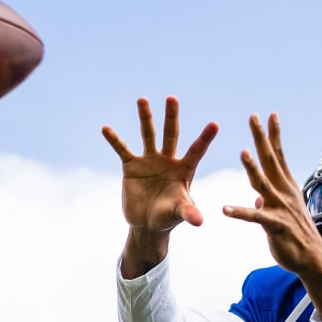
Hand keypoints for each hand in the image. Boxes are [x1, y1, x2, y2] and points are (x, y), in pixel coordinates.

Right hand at [102, 96, 217, 233]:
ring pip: (148, 135)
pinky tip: (106, 129)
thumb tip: (200, 222)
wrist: (147, 224)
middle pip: (171, 135)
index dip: (204, 139)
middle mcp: (167, 160)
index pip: (196, 151)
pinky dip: (115, 140)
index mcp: (184, 170)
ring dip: (146, 118)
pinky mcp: (131, 166)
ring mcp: (149, 161)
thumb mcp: (178, 213)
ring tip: (143, 99)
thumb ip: (188, 213)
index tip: (215, 124)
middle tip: (172, 98)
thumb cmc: (168, 217)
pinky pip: (122, 150)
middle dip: (172, 117)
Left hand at [224, 112, 321, 317]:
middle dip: (261, 138)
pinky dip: (240, 212)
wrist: (312, 259)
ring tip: (242, 152)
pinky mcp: (275, 226)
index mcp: (286, 186)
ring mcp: (280, 208)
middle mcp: (284, 192)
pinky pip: (255, 218)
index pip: (278, 155)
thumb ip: (268, 202)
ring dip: (253, 168)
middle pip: (270, 160)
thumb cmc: (295, 236)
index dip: (273, 135)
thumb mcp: (281, 213)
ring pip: (264, 183)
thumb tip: (258, 198)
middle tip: (253, 117)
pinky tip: (225, 210)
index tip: (269, 114)